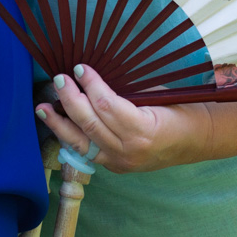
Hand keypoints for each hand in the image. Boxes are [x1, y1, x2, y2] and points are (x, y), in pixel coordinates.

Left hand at [34, 64, 213, 173]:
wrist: (194, 141)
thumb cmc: (177, 110)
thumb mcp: (156, 95)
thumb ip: (125, 91)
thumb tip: (92, 75)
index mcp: (145, 130)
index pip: (108, 106)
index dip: (91, 85)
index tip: (80, 68)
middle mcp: (129, 150)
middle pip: (91, 123)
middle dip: (71, 99)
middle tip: (59, 79)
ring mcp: (120, 162)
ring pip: (82, 142)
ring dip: (60, 122)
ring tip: (43, 107)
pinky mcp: (113, 167)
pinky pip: (86, 152)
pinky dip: (70, 137)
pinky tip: (57, 124)